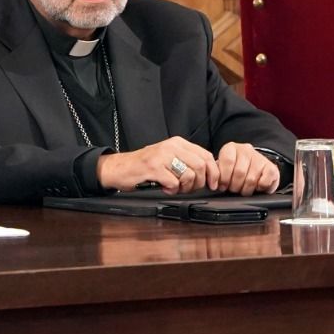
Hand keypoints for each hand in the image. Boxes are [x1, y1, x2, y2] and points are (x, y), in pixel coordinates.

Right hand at [97, 137, 219, 192]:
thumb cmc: (146, 166)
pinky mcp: (153, 168)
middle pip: (200, 166)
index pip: (206, 155)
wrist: (119, 167)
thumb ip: (188, 161)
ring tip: (174, 187)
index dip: (213, 172)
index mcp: (178, 143)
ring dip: (184, 187)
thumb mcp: (169, 157)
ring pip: (188, 175)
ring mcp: (161, 156)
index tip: (212, 184)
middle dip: (198, 183)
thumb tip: (210, 173)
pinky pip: (173, 183)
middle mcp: (171, 146)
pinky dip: (171, 190)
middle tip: (188, 188)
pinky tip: (164, 187)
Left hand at [216, 142, 279, 194]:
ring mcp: (259, 157)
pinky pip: (264, 182)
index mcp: (231, 148)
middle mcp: (246, 149)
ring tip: (243, 190)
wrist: (256, 167)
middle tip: (233, 190)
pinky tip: (256, 187)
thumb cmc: (235, 170)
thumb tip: (214, 183)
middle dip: (234, 186)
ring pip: (251, 179)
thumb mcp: (224, 168)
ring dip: (246, 190)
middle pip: (240, 172)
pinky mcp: (271, 167)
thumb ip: (218, 173)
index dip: (224, 178)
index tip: (222, 186)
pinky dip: (259, 189)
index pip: (227, 161)